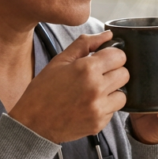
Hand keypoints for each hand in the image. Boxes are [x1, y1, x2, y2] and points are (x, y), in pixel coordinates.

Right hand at [9, 32, 127, 142]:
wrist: (32, 123)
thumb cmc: (43, 91)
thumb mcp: (60, 61)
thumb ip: (85, 44)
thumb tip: (108, 35)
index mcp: (86, 69)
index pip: (119, 56)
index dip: (112, 56)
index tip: (103, 60)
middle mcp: (96, 88)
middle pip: (125, 74)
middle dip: (114, 72)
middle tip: (98, 76)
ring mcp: (98, 108)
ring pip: (123, 94)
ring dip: (112, 92)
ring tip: (94, 92)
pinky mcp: (99, 124)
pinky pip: (113, 111)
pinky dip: (105, 107)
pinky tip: (88, 105)